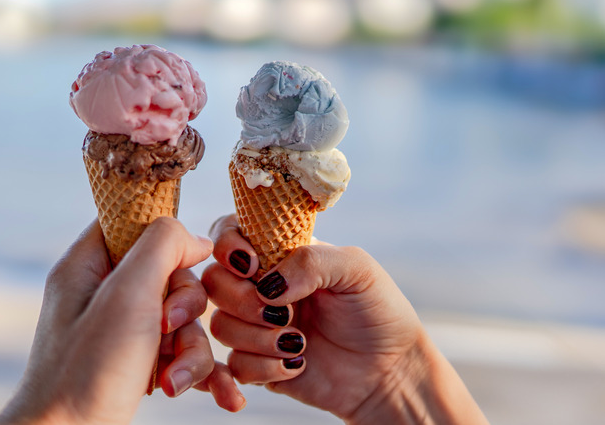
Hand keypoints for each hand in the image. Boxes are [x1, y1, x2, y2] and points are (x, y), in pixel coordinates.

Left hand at [0, 218, 244, 424]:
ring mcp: (124, 333)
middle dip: (185, 310)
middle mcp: (105, 296)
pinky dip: (202, 374)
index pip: (134, 224)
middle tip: (167, 329)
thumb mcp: (126, 294)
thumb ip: (162, 247)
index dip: (167, 238)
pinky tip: (226, 397)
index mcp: (89, 266)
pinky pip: (185, 356)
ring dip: (193, 352)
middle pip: (173, 276)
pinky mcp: (140, 366)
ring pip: (185, 322)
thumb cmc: (86, 372)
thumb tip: (195, 237)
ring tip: (174, 382)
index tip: (182, 265)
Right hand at [203, 215, 486, 423]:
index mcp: (279, 253)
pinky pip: (235, 365)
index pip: (229, 233)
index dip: (228, 246)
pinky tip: (298, 365)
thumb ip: (311, 261)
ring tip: (299, 342)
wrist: (390, 370)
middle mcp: (260, 286)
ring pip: (221, 325)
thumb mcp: (356, 269)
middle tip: (282, 314)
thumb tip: (268, 285)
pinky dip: (264, 367)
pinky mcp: (256, 364)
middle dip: (243, 300)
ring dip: (258, 337)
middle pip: (214, 282)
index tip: (252, 265)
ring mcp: (256, 325)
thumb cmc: (377, 310)